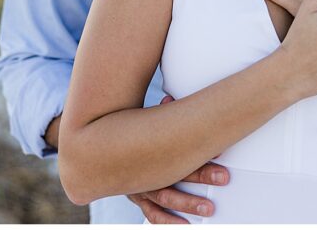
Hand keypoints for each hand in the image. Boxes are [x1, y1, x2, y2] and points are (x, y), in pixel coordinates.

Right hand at [127, 95, 227, 222]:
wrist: (93, 147)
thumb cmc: (123, 130)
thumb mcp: (138, 119)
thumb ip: (157, 113)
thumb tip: (169, 99)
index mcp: (147, 147)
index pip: (175, 150)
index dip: (197, 150)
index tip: (221, 152)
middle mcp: (142, 168)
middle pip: (173, 173)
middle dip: (200, 175)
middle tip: (223, 177)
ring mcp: (138, 186)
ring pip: (164, 198)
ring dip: (188, 203)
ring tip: (209, 208)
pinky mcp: (137, 197)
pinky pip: (153, 213)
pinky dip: (167, 221)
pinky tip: (184, 225)